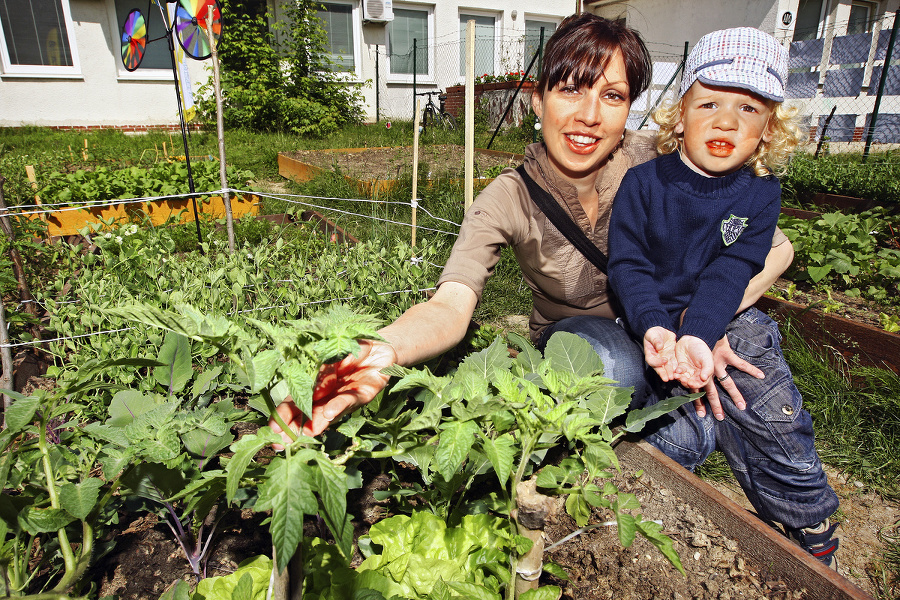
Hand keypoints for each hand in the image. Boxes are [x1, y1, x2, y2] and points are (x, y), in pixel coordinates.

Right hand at [270, 339, 396, 443]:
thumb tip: (311, 385)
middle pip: (310, 413)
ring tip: (304, 433)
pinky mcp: (364, 394)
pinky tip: (329, 414)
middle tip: (283, 442)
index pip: (296, 402)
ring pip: (328, 412)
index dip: (285, 414)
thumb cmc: (350, 348)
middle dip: (296, 427)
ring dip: (316, 423)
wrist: (378, 345)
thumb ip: (321, 368)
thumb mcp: (330, 353)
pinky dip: (339, 407)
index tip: (274, 428)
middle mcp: (329, 395)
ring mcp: (345, 396)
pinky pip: (350, 401)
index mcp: (316, 385)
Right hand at [643, 327, 676, 381]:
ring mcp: (664, 360)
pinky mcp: (672, 359)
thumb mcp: (653, 334)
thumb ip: (655, 340)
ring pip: (667, 368)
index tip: (665, 360)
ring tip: (674, 377)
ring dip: (670, 373)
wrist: (663, 331)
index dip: (657, 362)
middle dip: (663, 373)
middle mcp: (656, 359)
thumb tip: (659, 346)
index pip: (652, 360)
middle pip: (659, 368)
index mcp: (650, 354)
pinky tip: (680, 372)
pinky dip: (676, 369)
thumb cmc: (655, 333)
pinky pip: (674, 365)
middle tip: (668, 378)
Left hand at [673, 335, 712, 390]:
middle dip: (686, 382)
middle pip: (690, 382)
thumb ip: (707, 369)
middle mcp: (695, 373)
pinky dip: (676, 373)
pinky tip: (676, 370)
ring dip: (680, 379)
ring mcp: (687, 370)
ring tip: (678, 376)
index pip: (700, 383)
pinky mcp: (680, 366)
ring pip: (683, 378)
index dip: (695, 385)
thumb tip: (704, 379)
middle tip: (683, 380)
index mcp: (703, 373)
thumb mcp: (707, 359)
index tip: (691, 383)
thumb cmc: (702, 349)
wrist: (692, 339)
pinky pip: (678, 372)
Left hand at [696, 334, 764, 419]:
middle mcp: (708, 371)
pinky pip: (740, 363)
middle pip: (712, 392)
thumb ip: (690, 367)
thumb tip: (688, 378)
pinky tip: (761, 375)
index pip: (698, 391)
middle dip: (716, 405)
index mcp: (699, 372)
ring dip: (734, 395)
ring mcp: (718, 363)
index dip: (699, 403)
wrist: (700, 328)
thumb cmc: (696, 344)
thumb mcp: (689, 356)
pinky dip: (750, 369)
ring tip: (742, 406)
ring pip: (727, 382)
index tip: (702, 415)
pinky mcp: (726, 354)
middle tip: (720, 418)